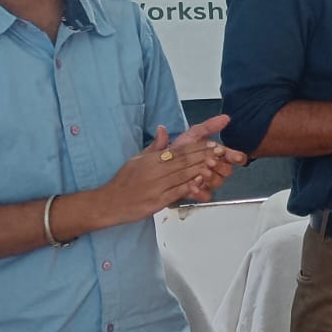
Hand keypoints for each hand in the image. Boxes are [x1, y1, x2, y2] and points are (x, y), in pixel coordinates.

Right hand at [97, 126, 222, 224]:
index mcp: (151, 159)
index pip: (179, 151)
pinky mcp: (157, 201)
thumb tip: (163, 128)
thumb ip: (154, 146)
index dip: (197, 147)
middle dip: (205, 156)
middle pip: (184, 161)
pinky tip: (202, 184)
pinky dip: (190, 187)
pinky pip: (177, 192)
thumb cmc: (124, 181)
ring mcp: (156, 186)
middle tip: (222, 152)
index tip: (213, 144)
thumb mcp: (137, 160)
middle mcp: (154, 171)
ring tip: (217, 166)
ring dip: (202, 170)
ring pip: (183, 175)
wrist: (109, 203)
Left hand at [172, 113, 248, 195]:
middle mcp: (212, 168)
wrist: (154, 171)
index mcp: (213, 155)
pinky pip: (204, 195)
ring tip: (201, 174)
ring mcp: (206, 181)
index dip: (235, 156)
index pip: (231, 156)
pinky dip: (200, 192)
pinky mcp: (197, 193)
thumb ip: (206, 127)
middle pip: (227, 170)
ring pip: (218, 182)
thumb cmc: (173, 152)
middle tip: (211, 162)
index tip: (232, 155)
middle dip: (221, 166)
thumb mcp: (189, 136)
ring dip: (212, 178)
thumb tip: (225, 118)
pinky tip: (193, 187)